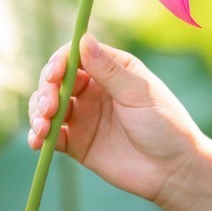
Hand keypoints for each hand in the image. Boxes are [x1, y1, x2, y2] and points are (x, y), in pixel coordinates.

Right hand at [27, 33, 202, 204]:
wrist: (174, 171)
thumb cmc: (165, 125)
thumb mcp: (138, 94)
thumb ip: (109, 70)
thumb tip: (83, 39)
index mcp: (111, 69)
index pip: (75, 56)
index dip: (60, 63)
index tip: (54, 75)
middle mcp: (93, 89)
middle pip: (56, 80)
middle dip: (46, 90)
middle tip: (50, 108)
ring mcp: (84, 116)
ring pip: (48, 106)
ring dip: (37, 112)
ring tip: (43, 126)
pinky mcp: (77, 143)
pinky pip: (51, 135)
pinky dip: (38, 136)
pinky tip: (37, 141)